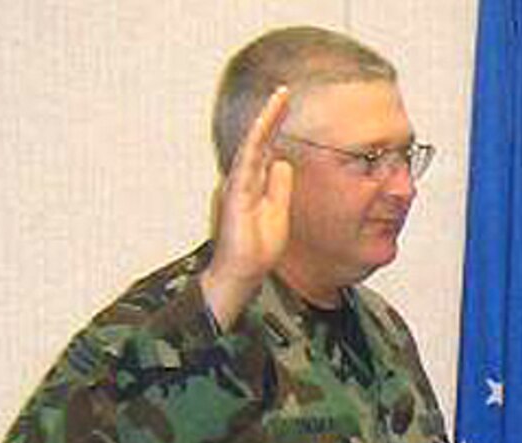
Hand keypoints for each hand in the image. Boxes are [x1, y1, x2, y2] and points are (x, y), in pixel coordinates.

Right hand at [202, 87, 294, 328]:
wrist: (243, 272)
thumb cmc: (257, 247)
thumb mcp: (278, 211)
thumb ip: (280, 186)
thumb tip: (283, 161)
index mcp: (255, 182)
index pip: (267, 148)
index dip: (276, 127)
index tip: (287, 105)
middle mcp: (244, 178)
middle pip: (259, 140)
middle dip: (271, 116)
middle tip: (284, 91)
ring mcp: (237, 184)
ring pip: (252, 146)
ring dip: (265, 123)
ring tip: (277, 100)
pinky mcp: (234, 195)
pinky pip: (245, 165)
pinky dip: (254, 145)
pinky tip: (262, 128)